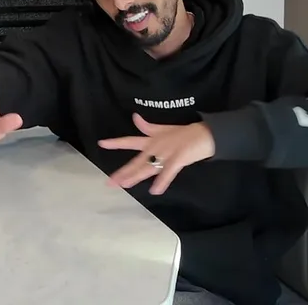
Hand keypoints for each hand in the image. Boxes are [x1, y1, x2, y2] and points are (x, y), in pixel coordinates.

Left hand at [98, 113, 215, 194]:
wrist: (206, 134)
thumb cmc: (185, 133)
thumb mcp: (164, 129)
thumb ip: (148, 126)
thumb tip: (134, 116)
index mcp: (151, 140)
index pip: (130, 141)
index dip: (115, 142)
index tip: (101, 143)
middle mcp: (155, 147)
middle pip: (136, 161)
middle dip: (123, 172)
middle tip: (109, 182)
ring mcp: (166, 153)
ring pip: (148, 167)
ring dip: (136, 176)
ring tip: (124, 185)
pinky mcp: (179, 159)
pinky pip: (168, 172)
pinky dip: (162, 181)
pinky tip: (155, 191)